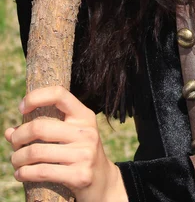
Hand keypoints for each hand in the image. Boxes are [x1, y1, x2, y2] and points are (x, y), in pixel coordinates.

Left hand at [4, 86, 127, 201]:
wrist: (103, 182)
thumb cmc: (79, 155)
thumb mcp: (69, 136)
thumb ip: (43, 130)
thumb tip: (9, 132)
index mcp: (84, 116)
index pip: (59, 94)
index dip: (36, 96)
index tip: (21, 107)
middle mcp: (87, 132)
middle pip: (40, 127)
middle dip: (19, 137)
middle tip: (14, 143)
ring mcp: (85, 154)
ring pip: (36, 152)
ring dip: (18, 158)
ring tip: (15, 160)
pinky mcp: (80, 175)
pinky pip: (42, 171)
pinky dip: (24, 173)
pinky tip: (20, 174)